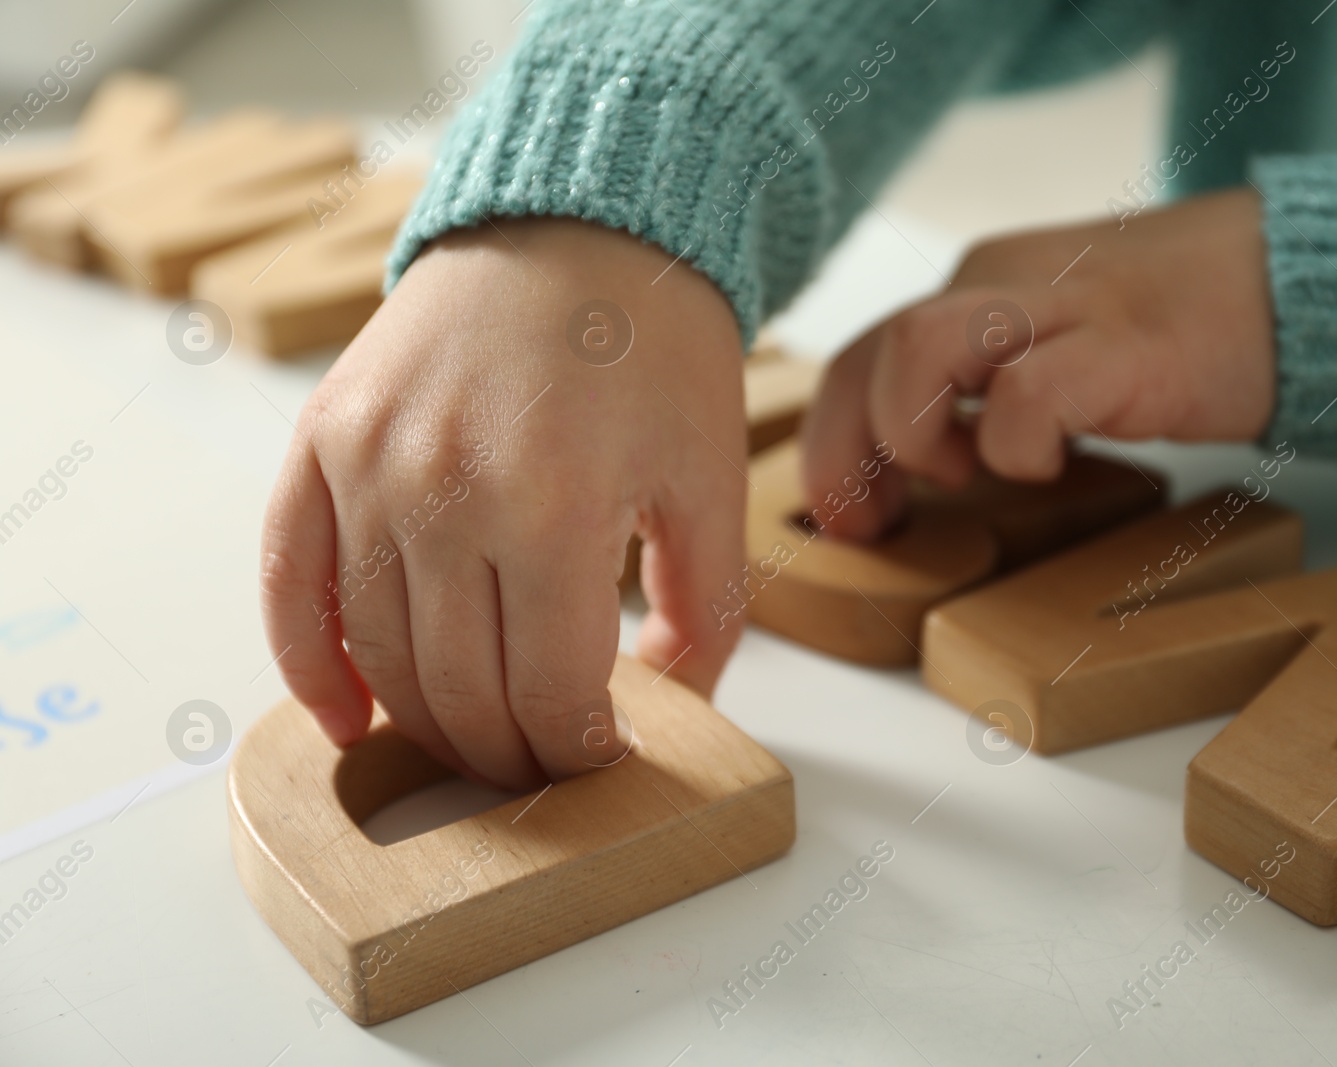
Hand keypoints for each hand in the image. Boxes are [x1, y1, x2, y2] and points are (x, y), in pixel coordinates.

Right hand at [260, 218, 747, 788]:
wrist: (577, 225)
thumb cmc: (655, 350)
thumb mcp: (710, 480)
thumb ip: (703, 610)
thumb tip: (671, 707)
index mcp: (557, 507)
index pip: (548, 692)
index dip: (576, 750)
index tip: (597, 758)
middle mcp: (446, 491)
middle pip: (457, 690)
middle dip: (506, 754)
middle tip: (540, 765)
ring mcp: (368, 463)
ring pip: (374, 653)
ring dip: (423, 724)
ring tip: (472, 742)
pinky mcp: (320, 438)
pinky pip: (287, 579)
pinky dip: (306, 662)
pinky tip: (342, 716)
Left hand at [801, 188, 1275, 538]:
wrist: (1290, 280)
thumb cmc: (1171, 331)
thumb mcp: (1055, 345)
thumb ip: (985, 383)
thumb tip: (918, 467)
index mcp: (980, 286)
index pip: (861, 352)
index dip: (832, 440)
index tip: (848, 516)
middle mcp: (1001, 284)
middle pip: (871, 351)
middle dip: (848, 451)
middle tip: (877, 523)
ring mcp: (1060, 309)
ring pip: (921, 346)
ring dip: (914, 430)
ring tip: (963, 473)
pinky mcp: (1122, 347)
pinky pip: (1027, 393)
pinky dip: (1017, 445)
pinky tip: (1052, 465)